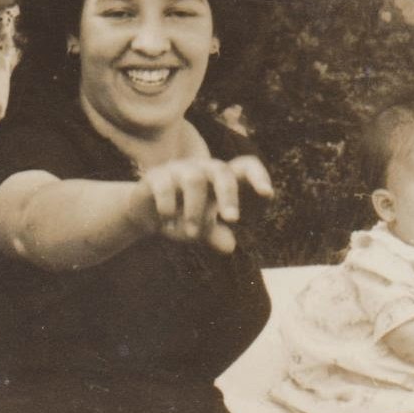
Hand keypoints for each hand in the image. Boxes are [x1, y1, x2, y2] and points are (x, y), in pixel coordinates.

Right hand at [134, 155, 273, 251]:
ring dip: (196, 211)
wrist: (146, 214)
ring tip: (192, 236)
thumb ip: (216, 235)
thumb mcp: (203, 230)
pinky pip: (165, 187)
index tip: (268, 194)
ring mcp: (179, 169)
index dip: (259, 176)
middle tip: (233, 220)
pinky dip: (169, 208)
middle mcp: (203, 168)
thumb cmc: (185, 219)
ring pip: (194, 181)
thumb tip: (229, 246)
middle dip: (229, 196)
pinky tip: (168, 223)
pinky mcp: (156, 176)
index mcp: (222, 178)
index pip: (246, 166)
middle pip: (221, 171)